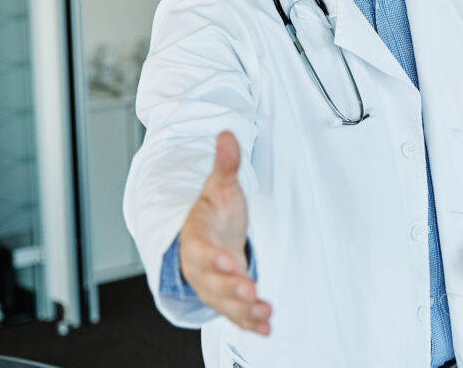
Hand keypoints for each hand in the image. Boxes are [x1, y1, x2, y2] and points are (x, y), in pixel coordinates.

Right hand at [179, 132, 271, 333]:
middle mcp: (202, 267)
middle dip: (231, 289)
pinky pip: (236, 314)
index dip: (215, 258)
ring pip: (225, 303)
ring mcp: (214, 285)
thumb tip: (227, 135)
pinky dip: (250, 322)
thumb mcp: (219, 186)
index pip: (202, 250)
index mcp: (197, 238)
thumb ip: (225, 164)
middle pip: (213, 282)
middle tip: (250, 292)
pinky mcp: (227, 298)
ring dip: (243, 311)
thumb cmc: (213, 213)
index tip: (229, 261)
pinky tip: (266, 327)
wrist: (207, 235)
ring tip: (264, 314)